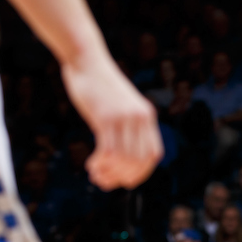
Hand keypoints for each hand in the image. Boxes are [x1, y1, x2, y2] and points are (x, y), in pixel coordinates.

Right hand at [60, 49, 161, 190]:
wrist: (87, 61)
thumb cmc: (100, 86)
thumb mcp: (121, 107)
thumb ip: (126, 127)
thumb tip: (121, 156)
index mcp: (147, 116)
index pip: (154, 155)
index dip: (141, 173)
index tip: (124, 180)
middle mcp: (140, 118)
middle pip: (139, 161)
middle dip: (122, 177)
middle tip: (104, 181)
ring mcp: (124, 118)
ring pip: (124, 160)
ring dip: (109, 173)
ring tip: (95, 174)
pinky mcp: (106, 117)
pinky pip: (109, 151)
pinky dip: (100, 164)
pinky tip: (91, 165)